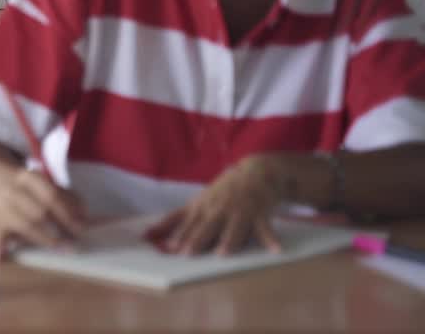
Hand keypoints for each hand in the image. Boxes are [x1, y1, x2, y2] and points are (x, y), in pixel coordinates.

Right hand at [0, 168, 86, 258]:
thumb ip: (67, 197)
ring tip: (62, 248)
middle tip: (76, 241)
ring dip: (45, 239)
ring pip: (25, 225)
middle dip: (60, 228)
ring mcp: (4, 207)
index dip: (68, 213)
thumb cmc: (27, 187)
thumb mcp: (44, 183)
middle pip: (39, 212)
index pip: (51, 196)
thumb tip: (85, 216)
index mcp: (29, 178)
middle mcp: (14, 191)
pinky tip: (1, 258)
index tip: (83, 227)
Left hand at [146, 155, 284, 255]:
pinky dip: (271, 239)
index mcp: (203, 207)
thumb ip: (175, 219)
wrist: (257, 172)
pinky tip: (276, 250)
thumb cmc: (222, 193)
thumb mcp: (197, 202)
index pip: (189, 223)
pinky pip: (266, 229)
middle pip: (207, 226)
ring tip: (223, 253)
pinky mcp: (260, 214)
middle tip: (188, 253)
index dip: (179, 235)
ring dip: (229, 240)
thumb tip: (147, 233)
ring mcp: (240, 211)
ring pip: (234, 228)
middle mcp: (220, 209)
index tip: (169, 248)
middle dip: (197, 239)